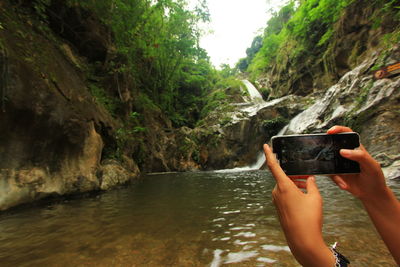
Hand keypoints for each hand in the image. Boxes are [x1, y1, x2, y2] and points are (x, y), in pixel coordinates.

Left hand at [264, 144, 333, 266]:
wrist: (303, 240)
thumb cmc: (309, 218)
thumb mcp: (315, 198)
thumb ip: (312, 184)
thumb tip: (310, 179)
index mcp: (284, 186)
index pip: (274, 166)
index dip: (269, 154)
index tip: (265, 145)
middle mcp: (277, 192)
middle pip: (285, 177)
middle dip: (296, 176)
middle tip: (308, 177)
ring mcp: (277, 201)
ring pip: (286, 186)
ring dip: (297, 185)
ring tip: (310, 189)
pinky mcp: (279, 208)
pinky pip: (285, 195)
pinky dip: (294, 192)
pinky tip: (305, 198)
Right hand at [327, 125, 387, 200]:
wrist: (372, 194)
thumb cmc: (375, 177)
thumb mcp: (371, 165)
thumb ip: (360, 156)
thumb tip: (343, 151)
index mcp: (356, 148)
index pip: (346, 133)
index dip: (338, 129)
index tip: (330, 132)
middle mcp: (346, 154)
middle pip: (332, 145)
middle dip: (326, 148)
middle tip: (323, 152)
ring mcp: (340, 164)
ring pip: (328, 161)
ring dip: (332, 170)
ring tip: (342, 180)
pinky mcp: (336, 174)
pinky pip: (331, 175)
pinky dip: (337, 180)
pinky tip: (345, 185)